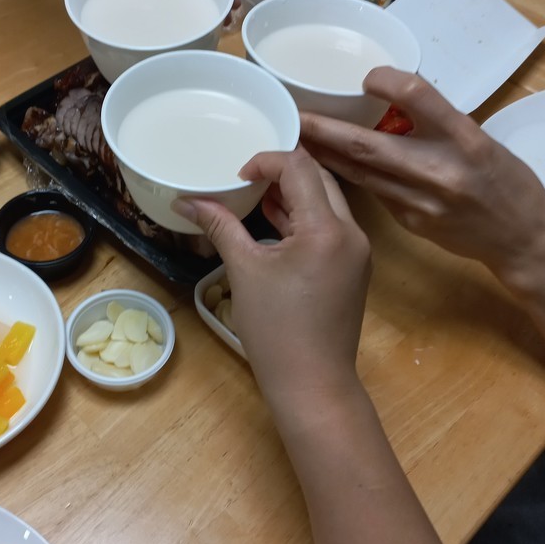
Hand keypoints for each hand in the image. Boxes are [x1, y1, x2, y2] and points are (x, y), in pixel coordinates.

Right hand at [176, 147, 370, 406]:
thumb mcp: (244, 271)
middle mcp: (352, 232)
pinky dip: (304, 218)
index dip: (266, 160)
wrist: (313, 383)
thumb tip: (187, 201)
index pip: (301, 168)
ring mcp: (357, 251)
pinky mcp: (354, 267)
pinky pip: (330, 226)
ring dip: (294, 194)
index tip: (237, 175)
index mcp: (327, 229)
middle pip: (320, 179)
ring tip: (255, 197)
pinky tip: (274, 224)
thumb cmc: (276, 330)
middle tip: (246, 178)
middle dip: (282, 172)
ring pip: (328, 201)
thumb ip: (220, 226)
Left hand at [300, 68, 544, 284]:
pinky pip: (372, 192)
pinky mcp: (408, 222)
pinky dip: (347, 176)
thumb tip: (385, 96)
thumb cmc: (502, 180)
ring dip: (323, 153)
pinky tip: (325, 167)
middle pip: (368, 144)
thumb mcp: (478, 138)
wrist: (519, 238)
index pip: (418, 95)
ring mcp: (420, 201)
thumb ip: (435, 121)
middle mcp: (439, 169)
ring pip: (360, 172)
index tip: (366, 76)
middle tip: (294, 113)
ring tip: (296, 136)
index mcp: (464, 138)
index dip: (387, 81)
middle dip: (323, 128)